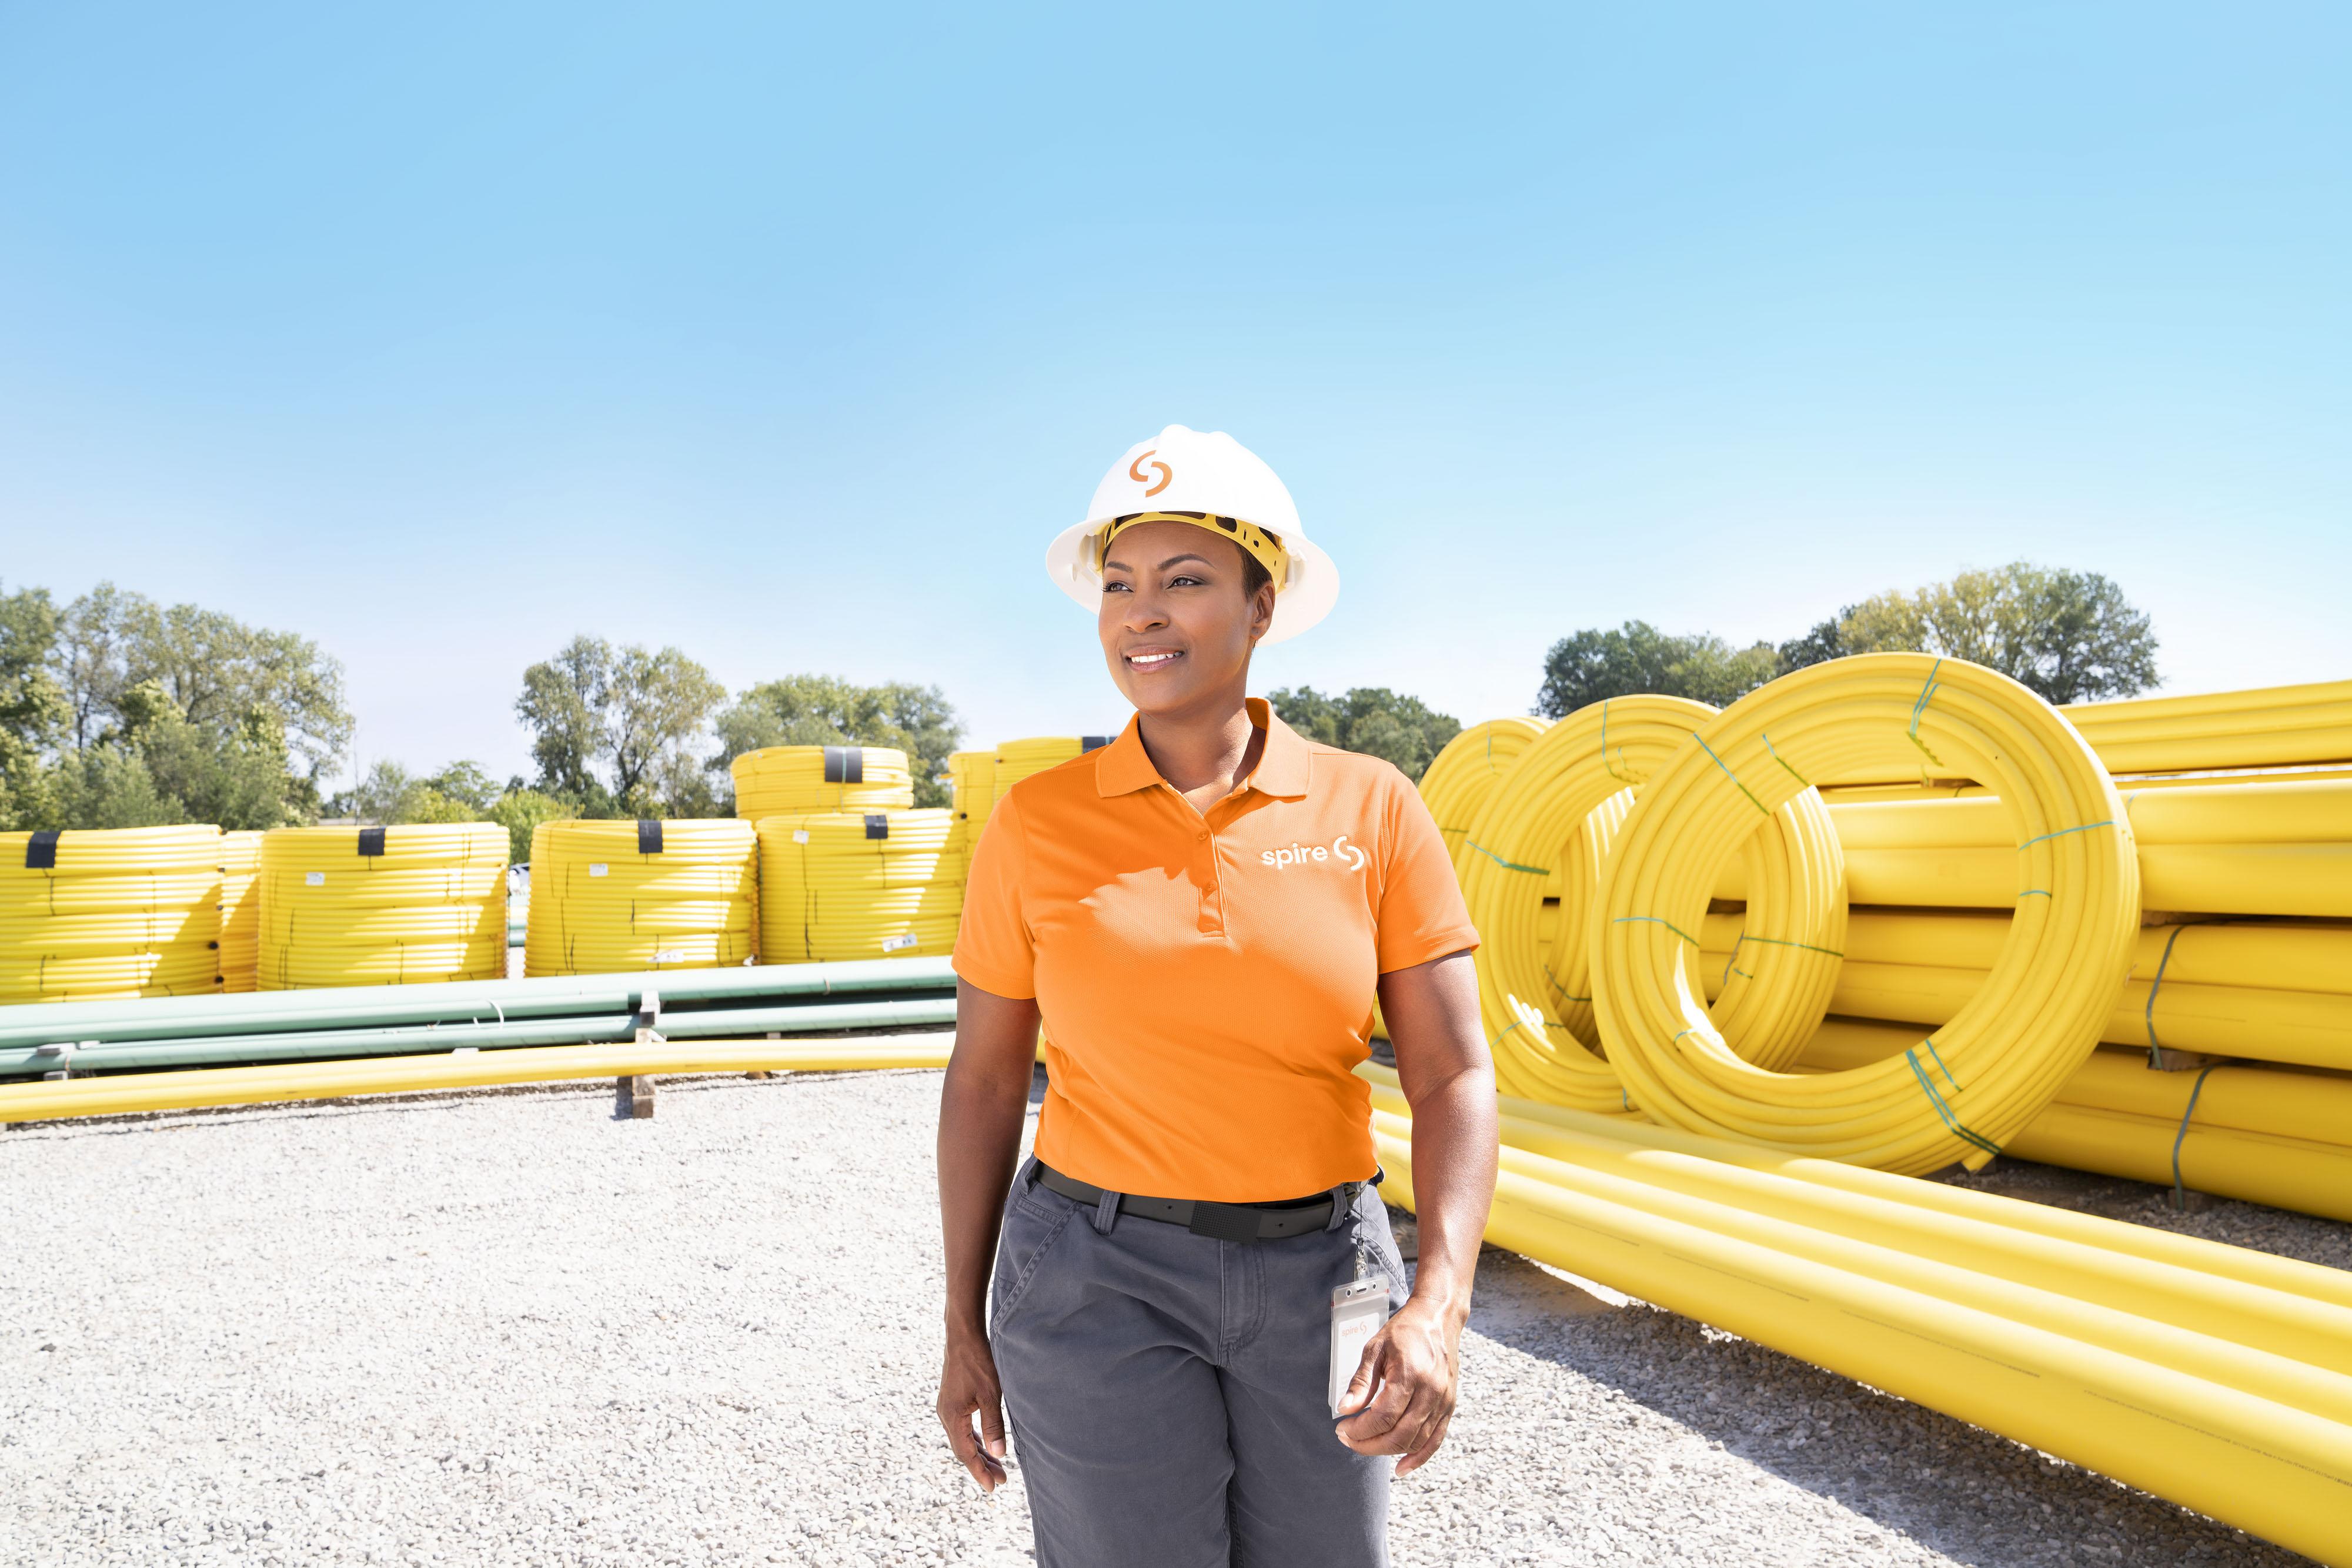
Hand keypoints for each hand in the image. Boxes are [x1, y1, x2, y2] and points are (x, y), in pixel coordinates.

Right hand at [936, 1324, 1009, 1491]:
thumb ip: (994, 1425)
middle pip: (964, 1449)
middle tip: (1001, 1480)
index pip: (966, 1453)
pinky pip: (963, 1427)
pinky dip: (975, 1438)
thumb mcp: (990, 1395)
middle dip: (982, 1465)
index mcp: (952, 1417)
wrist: (963, 1336)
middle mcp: (945, 1415)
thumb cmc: (978, 1363)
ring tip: (997, 1466)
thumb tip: (1000, 1454)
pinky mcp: (952, 1401)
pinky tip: (986, 1443)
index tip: (993, 1487)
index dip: (980, 1472)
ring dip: (980, 1452)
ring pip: (963, 1438)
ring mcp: (947, 1408)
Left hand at [1333, 1295, 1462, 1475]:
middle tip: (1348, 1439)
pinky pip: (1436, 1440)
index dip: (1359, 1430)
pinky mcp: (1449, 1406)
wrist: (1438, 1318)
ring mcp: (1443, 1401)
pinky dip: (1419, 1457)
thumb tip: (1344, 1409)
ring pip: (1415, 1441)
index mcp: (1410, 1374)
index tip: (1342, 1429)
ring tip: (1366, 1443)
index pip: (1383, 1417)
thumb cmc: (1404, 1331)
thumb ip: (1360, 1382)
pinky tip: (1401, 1467)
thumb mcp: (1374, 1348)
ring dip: (1387, 1450)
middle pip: (1399, 1435)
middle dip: (1369, 1444)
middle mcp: (1431, 1391)